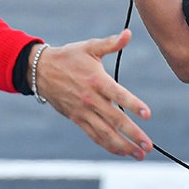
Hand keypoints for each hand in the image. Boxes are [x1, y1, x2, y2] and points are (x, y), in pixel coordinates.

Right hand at [34, 29, 153, 159]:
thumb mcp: (89, 47)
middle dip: (133, 134)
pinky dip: (107, 145)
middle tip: (148, 145)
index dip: (133, 104)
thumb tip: (128, 33)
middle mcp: (90, 99)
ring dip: (123, 145)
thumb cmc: (69, 57)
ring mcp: (83, 111)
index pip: (118, 94)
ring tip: (139, 154)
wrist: (40, 70)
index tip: (147, 114)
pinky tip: (121, 151)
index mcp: (96, 80)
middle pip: (114, 119)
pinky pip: (94, 135)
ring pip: (105, 133)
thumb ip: (111, 43)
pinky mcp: (77, 119)